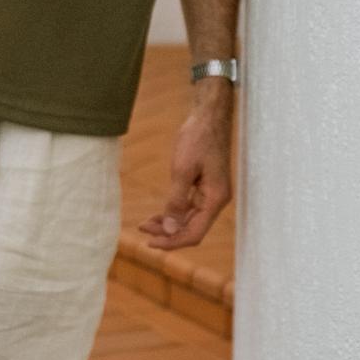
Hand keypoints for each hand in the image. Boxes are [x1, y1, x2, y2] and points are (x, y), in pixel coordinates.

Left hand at [138, 103, 232, 250]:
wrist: (208, 116)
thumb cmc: (197, 139)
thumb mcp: (182, 169)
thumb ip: (176, 201)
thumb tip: (170, 229)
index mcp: (215, 199)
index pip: (194, 233)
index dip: (172, 241)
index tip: (150, 243)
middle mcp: (216, 201)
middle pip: (192, 228)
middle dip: (168, 233)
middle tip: (143, 229)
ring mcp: (211, 194)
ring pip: (190, 219)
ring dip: (169, 224)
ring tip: (146, 224)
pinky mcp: (205, 187)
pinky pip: (189, 207)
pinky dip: (174, 212)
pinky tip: (159, 214)